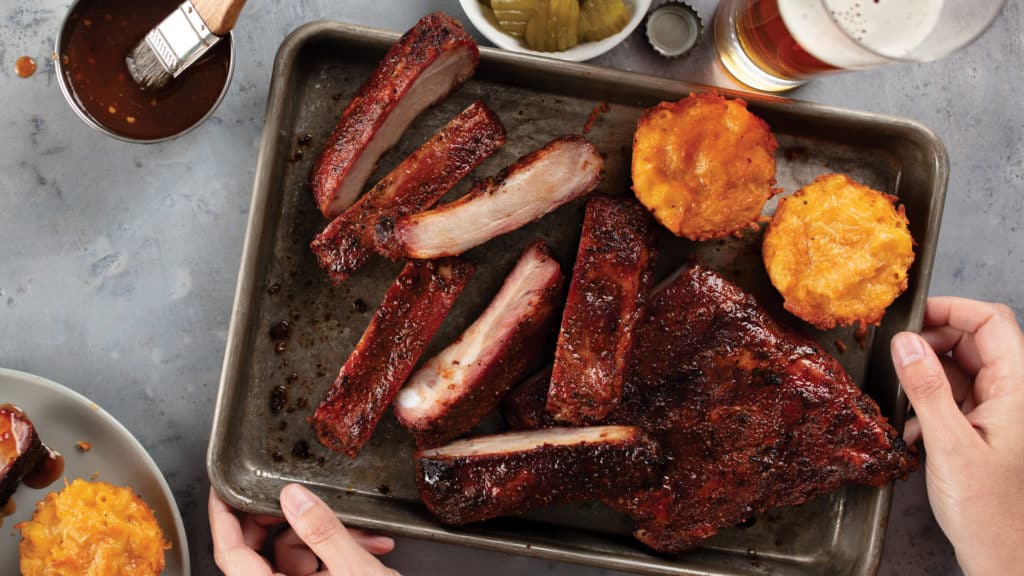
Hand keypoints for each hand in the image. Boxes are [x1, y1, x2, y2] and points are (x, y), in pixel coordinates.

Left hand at [210, 484, 399, 575]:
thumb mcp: (355, 572)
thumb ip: (324, 533)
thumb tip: (295, 498)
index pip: (230, 553)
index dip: (223, 517)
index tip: (223, 489)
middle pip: (262, 550)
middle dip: (291, 520)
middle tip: (307, 498)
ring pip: (293, 555)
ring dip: (328, 538)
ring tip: (364, 537)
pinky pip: (314, 568)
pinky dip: (337, 553)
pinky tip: (367, 549)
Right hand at [890, 297, 1023, 575]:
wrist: (1002, 557)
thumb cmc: (989, 510)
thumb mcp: (950, 444)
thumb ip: (926, 389)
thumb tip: (904, 342)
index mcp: (1017, 389)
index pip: (990, 321)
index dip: (952, 308)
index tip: (910, 315)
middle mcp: (1011, 394)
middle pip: (973, 340)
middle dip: (931, 341)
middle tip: (896, 354)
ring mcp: (996, 412)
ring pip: (958, 368)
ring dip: (926, 376)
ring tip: (903, 399)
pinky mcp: (980, 430)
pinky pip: (951, 396)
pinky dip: (928, 403)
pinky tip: (914, 428)